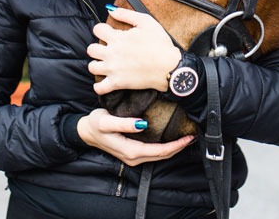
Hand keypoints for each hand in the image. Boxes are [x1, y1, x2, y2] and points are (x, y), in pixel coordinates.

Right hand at [77, 108, 193, 165]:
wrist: (85, 131)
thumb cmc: (95, 124)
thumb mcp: (106, 121)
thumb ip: (124, 123)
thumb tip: (142, 125)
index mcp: (130, 151)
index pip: (159, 151)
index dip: (176, 145)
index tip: (188, 137)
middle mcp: (133, 157)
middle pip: (162, 155)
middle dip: (179, 147)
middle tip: (193, 136)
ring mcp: (133, 157)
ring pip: (159, 156)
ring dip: (173, 148)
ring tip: (186, 137)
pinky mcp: (133, 153)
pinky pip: (153, 152)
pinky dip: (165, 147)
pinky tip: (172, 139)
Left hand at [89, 7, 181, 94]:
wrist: (169, 66)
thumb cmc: (160, 44)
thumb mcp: (146, 22)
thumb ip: (126, 14)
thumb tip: (111, 9)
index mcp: (117, 37)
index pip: (97, 30)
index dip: (102, 29)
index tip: (108, 33)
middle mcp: (111, 53)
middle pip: (91, 49)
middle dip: (97, 47)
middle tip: (108, 49)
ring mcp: (113, 69)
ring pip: (92, 67)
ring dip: (97, 64)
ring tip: (106, 64)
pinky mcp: (117, 83)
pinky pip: (99, 88)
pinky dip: (100, 86)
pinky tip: (105, 81)